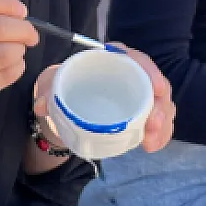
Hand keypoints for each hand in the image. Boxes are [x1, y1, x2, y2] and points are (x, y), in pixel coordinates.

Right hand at [0, 0, 38, 133]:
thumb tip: (12, 11)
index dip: (6, 2)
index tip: (20, 10)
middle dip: (23, 28)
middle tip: (30, 32)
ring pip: (5, 53)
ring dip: (20, 49)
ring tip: (17, 49)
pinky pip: (3, 76)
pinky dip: (16, 67)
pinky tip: (12, 64)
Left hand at [29, 45, 176, 154]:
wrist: (67, 104)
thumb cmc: (65, 86)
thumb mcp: (53, 84)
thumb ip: (47, 91)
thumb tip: (43, 105)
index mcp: (112, 59)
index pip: (136, 59)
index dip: (150, 71)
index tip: (157, 88)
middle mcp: (130, 74)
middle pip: (155, 84)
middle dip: (160, 105)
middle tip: (153, 125)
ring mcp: (139, 94)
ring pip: (161, 105)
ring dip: (162, 123)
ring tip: (150, 141)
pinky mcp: (142, 113)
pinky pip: (159, 122)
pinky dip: (159, 134)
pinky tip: (151, 146)